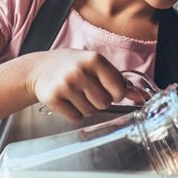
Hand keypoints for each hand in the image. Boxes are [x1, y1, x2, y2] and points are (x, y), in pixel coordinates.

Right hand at [25, 49, 142, 120]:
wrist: (39, 68)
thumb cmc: (72, 65)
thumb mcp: (95, 64)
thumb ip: (117, 79)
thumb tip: (139, 96)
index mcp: (94, 59)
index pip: (118, 89)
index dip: (117, 94)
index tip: (111, 92)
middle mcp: (80, 71)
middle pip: (104, 103)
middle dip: (100, 101)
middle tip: (90, 91)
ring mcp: (65, 85)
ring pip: (90, 111)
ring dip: (86, 107)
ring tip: (77, 94)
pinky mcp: (53, 98)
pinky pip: (75, 117)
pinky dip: (74, 113)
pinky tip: (68, 101)